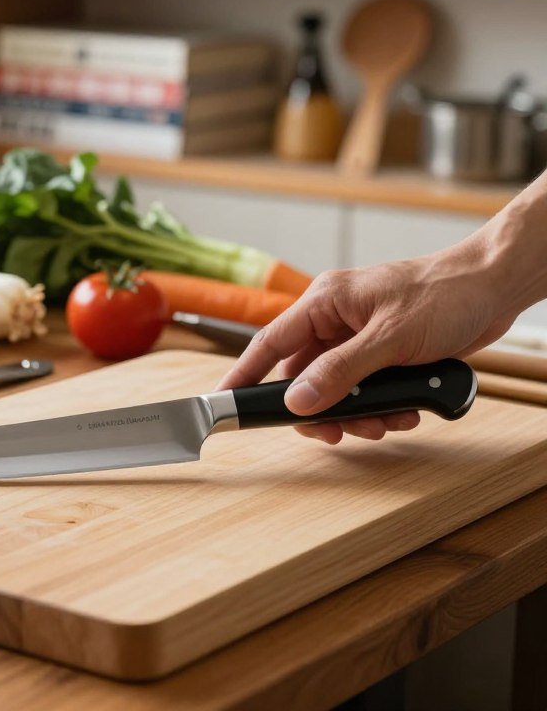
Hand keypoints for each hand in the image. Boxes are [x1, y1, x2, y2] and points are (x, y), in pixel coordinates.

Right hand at [217, 244, 512, 443]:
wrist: (495, 287)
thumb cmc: (444, 293)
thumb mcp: (389, 338)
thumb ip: (341, 371)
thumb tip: (299, 400)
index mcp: (325, 302)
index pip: (271, 342)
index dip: (244, 374)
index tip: (224, 401)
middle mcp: (336, 321)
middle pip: (304, 376)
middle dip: (322, 409)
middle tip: (336, 433)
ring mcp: (359, 339)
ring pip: (337, 390)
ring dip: (359, 414)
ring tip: (387, 421)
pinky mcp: (383, 355)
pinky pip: (366, 392)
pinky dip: (382, 408)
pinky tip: (407, 410)